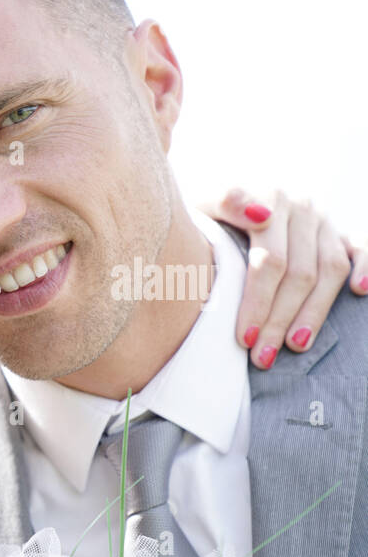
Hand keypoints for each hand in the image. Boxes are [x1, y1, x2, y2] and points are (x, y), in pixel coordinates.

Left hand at [201, 188, 367, 369]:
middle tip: (262, 357)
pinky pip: (362, 248)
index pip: (269, 260)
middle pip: (299, 272)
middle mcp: (302, 208)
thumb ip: (226, 203)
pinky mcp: (341, 231)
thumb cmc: (209, 218)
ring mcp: (324, 221)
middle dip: (279, 319)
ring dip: (314, 312)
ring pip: (330, 270)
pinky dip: (366, 267)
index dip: (258, 301)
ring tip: (296, 345)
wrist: (222, 206)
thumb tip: (260, 215)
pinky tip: (360, 291)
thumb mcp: (205, 208)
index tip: (245, 338)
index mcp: (269, 199)